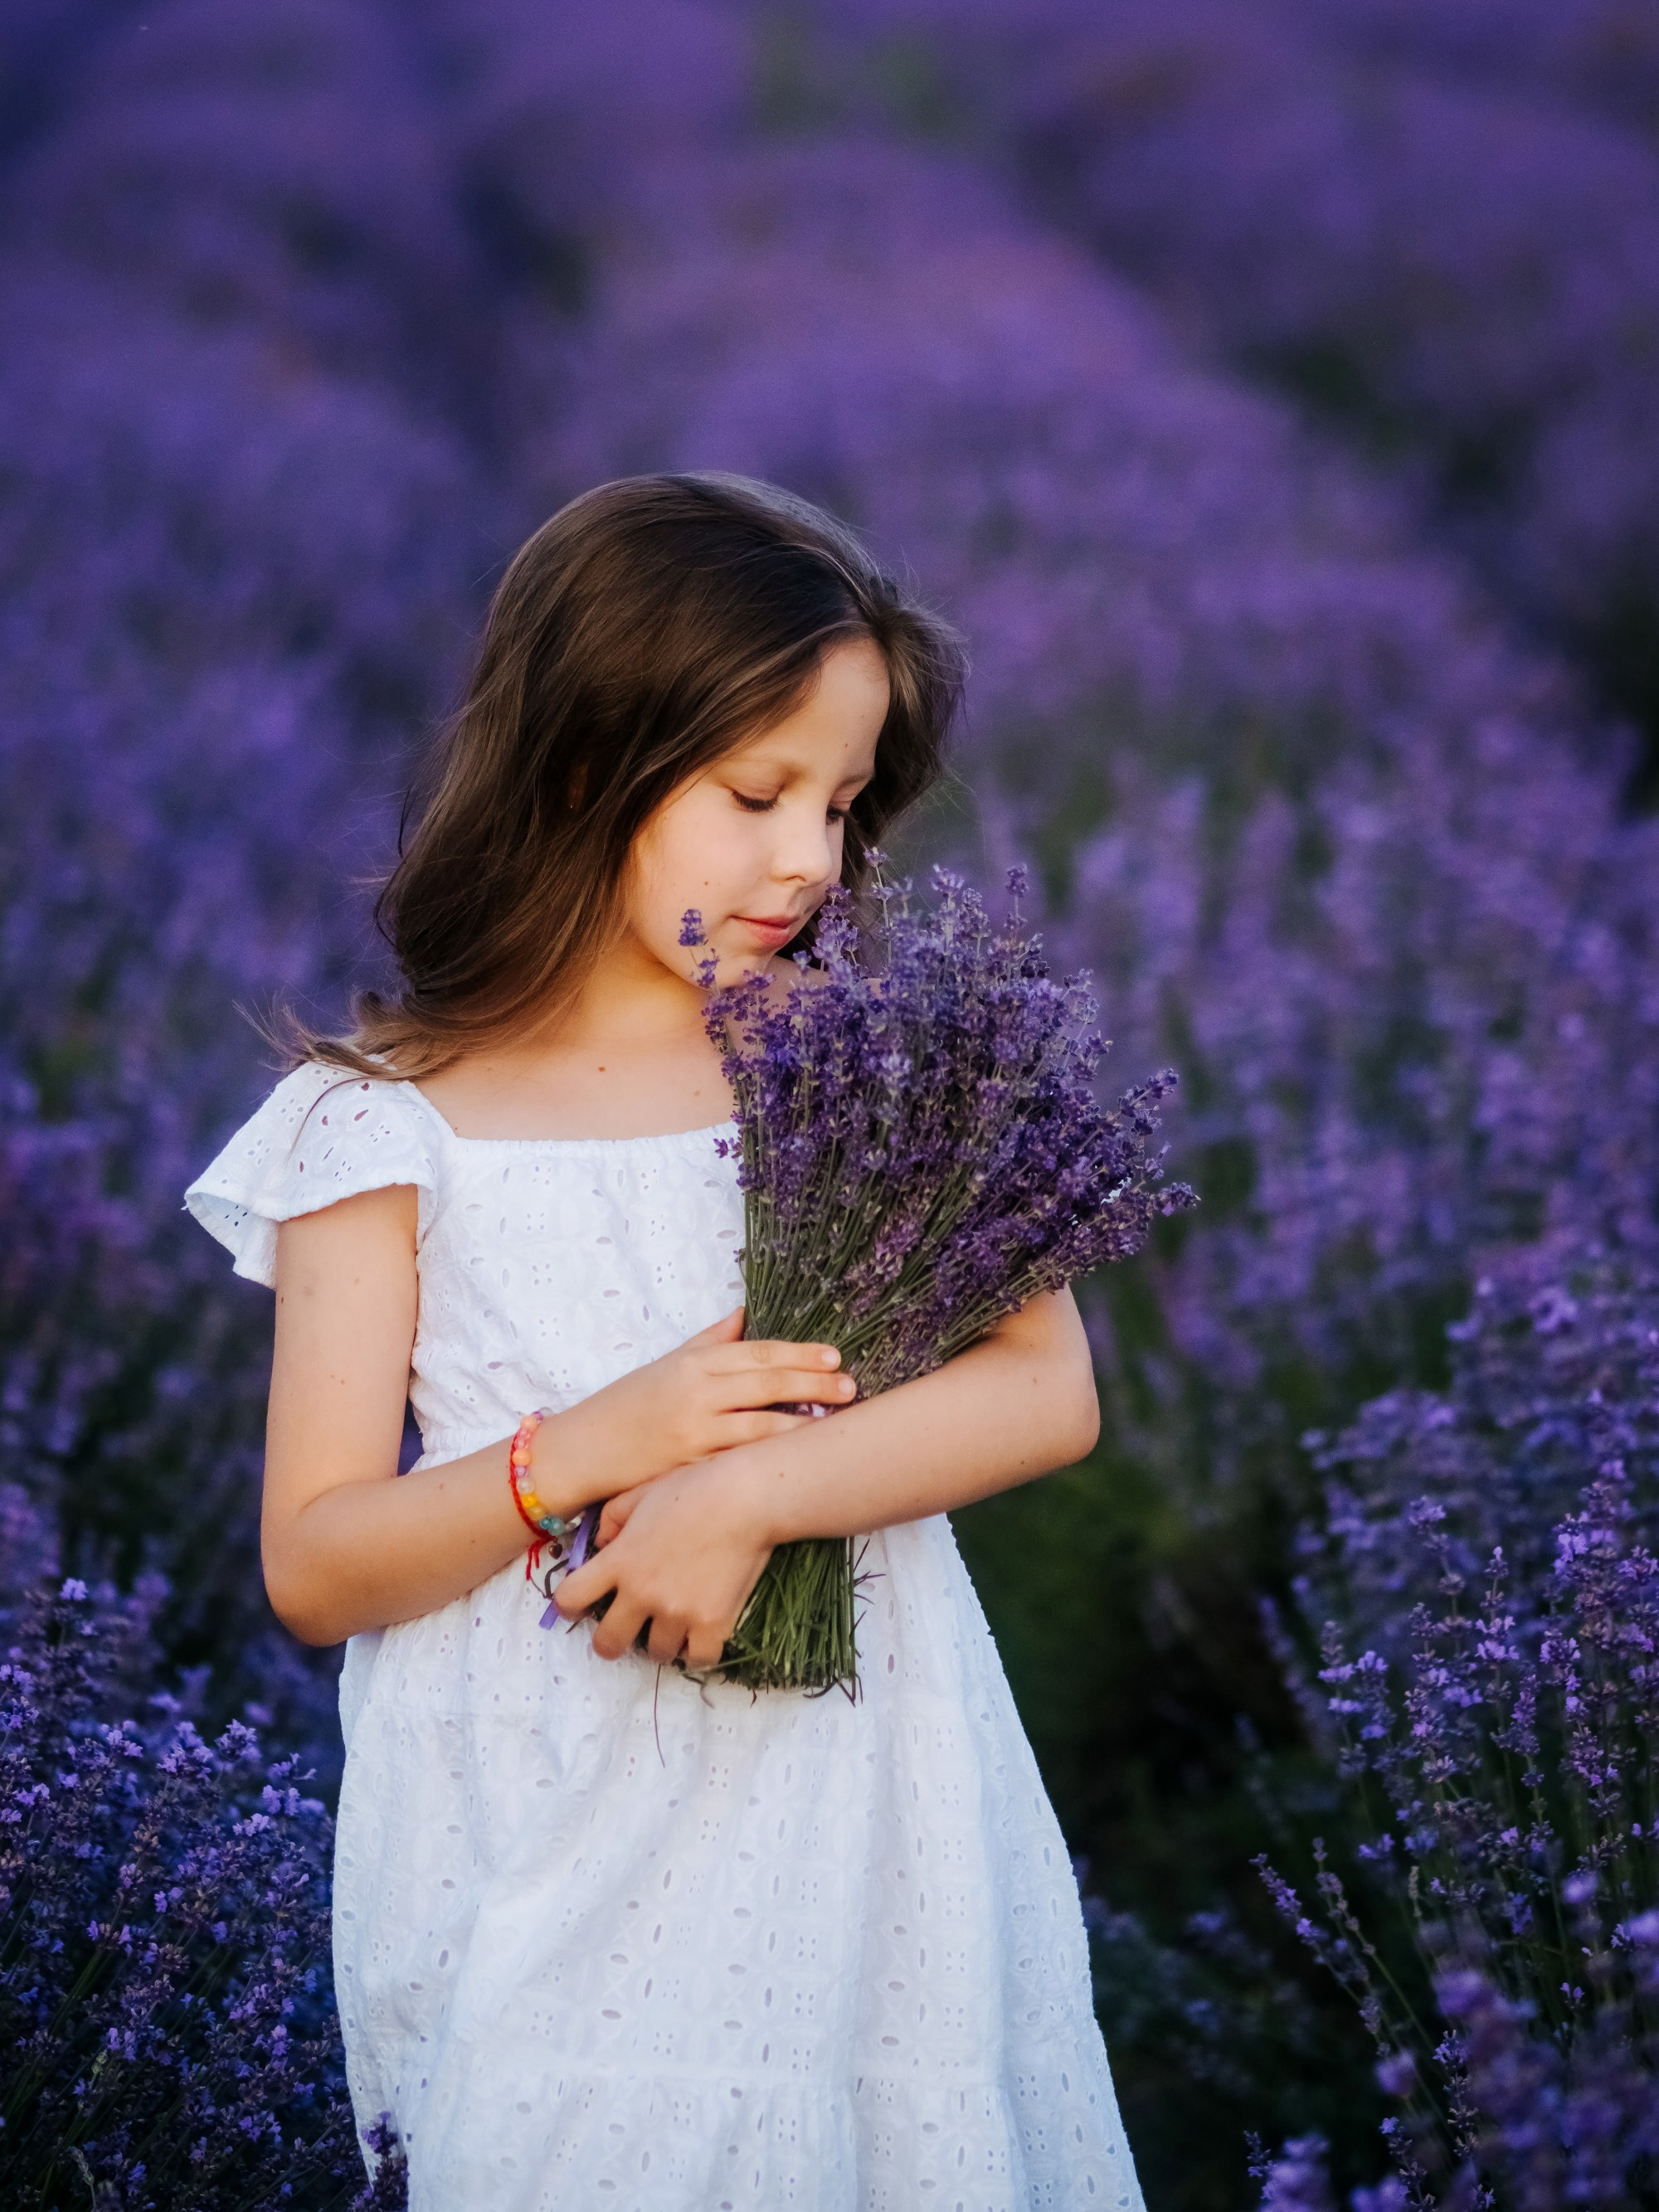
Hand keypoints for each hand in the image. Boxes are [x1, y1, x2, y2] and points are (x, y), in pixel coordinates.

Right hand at [534, 1305, 852, 1512]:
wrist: (581, 1450)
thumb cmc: (626, 1406)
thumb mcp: (667, 1365)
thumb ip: (709, 1341)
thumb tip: (744, 1314)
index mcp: (693, 1363)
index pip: (758, 1353)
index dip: (800, 1355)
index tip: (834, 1357)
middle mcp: (696, 1393)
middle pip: (768, 1383)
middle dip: (814, 1385)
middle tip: (850, 1387)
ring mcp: (694, 1432)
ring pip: (761, 1425)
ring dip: (803, 1424)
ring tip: (837, 1424)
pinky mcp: (690, 1468)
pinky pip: (739, 1461)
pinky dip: (770, 1458)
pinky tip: (795, 1458)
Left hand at [555, 1453, 771, 1669]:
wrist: (746, 1498)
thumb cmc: (693, 1487)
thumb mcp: (640, 1493)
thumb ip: (612, 1520)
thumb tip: (602, 1545)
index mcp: (620, 1562)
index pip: (571, 1599)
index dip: (569, 1605)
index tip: (579, 1604)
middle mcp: (642, 1594)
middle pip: (608, 1643)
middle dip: (610, 1640)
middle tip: (623, 1630)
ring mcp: (678, 1613)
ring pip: (655, 1653)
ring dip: (659, 1641)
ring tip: (669, 1625)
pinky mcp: (713, 1624)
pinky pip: (697, 1659)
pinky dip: (696, 1651)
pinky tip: (698, 1635)